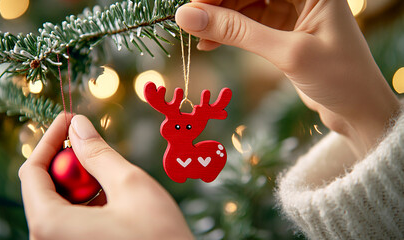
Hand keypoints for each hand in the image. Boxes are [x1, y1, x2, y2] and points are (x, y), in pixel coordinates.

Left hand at [19, 113, 192, 239]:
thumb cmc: (157, 236)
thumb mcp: (129, 185)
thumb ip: (98, 152)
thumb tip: (78, 126)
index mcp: (51, 225)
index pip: (32, 172)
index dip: (50, 140)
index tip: (69, 119)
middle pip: (46, 187)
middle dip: (71, 163)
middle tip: (98, 147)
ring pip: (61, 202)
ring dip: (83, 182)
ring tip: (114, 179)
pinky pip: (71, 218)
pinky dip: (89, 201)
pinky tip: (114, 199)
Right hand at [176, 0, 400, 155]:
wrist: (359, 110)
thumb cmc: (338, 78)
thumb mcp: (287, 52)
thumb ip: (237, 32)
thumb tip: (188, 16)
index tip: (190, 7)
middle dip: (216, 5)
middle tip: (188, 23)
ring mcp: (292, 11)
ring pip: (244, 6)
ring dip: (220, 21)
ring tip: (197, 38)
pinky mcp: (283, 31)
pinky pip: (248, 25)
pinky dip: (230, 34)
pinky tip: (210, 44)